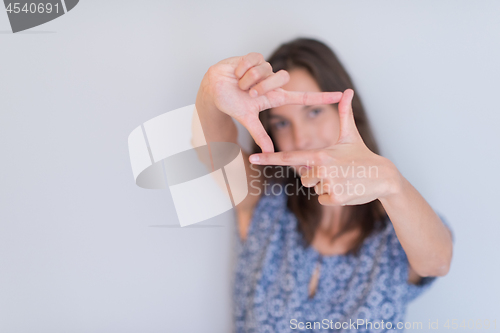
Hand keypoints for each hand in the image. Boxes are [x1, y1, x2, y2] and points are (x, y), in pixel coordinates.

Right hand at [196, 52, 342, 152]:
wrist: (214, 88)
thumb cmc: (231, 103)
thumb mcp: (247, 118)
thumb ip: (259, 134)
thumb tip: (269, 152)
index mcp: (275, 98)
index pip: (304, 98)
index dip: (322, 97)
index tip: (342, 95)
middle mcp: (273, 83)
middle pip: (282, 78)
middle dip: (263, 86)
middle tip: (249, 92)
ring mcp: (265, 70)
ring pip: (266, 68)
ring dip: (249, 78)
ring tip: (239, 83)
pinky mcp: (254, 58)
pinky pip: (254, 59)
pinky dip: (242, 68)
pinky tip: (236, 72)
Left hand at [248, 89, 402, 205]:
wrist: (383, 177)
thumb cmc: (363, 155)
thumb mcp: (351, 135)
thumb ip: (344, 114)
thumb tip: (347, 91)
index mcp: (321, 154)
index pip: (290, 157)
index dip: (270, 158)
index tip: (253, 159)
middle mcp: (322, 169)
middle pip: (304, 178)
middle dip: (317, 177)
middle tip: (336, 172)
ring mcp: (328, 185)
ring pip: (314, 189)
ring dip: (325, 187)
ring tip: (342, 180)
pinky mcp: (335, 199)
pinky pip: (322, 200)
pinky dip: (332, 197)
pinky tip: (345, 189)